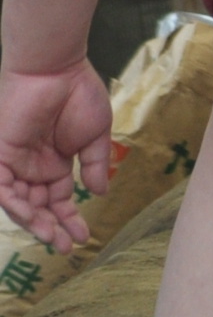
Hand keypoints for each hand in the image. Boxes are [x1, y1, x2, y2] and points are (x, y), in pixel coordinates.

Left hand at [0, 63, 109, 252]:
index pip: (58, 201)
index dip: (69, 220)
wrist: (57, 70)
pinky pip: (2, 188)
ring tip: (52, 236)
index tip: (82, 238)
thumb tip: (99, 193)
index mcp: (55, 164)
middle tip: (64, 246)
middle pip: (38, 207)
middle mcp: (33, 169)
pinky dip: (14, 204)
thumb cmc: (80, 95)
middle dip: (51, 228)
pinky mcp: (0, 156)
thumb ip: (96, 165)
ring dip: (34, 222)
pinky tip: (33, 216)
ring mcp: (15, 164)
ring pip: (18, 203)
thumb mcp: (97, 134)